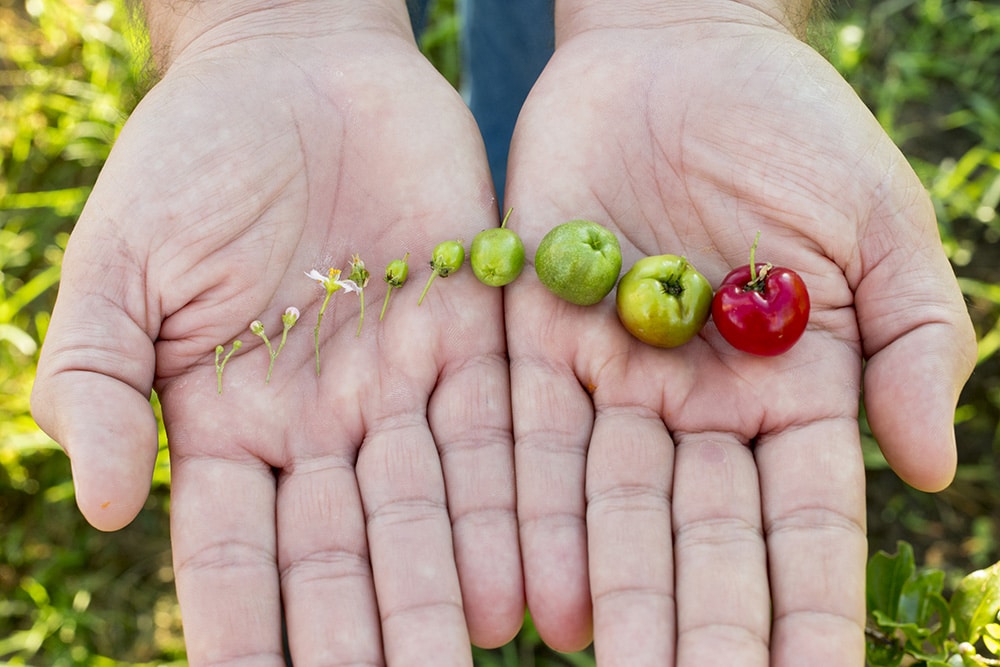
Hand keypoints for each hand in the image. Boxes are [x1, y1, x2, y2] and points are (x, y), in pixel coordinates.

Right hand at [31, 2, 521, 662]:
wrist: (297, 67)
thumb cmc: (189, 156)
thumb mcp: (122, 261)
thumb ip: (101, 377)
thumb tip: (105, 503)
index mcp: (231, 421)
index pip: (235, 550)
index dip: (241, 623)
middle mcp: (325, 423)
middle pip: (347, 550)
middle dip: (366, 632)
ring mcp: (404, 384)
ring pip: (434, 506)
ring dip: (452, 584)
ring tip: (475, 653)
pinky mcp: (478, 332)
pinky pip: (503, 426)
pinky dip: (517, 496)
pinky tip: (537, 563)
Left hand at [504, 2, 975, 663]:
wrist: (678, 52)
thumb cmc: (795, 128)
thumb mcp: (880, 223)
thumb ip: (915, 340)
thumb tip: (929, 467)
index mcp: (792, 391)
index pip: (805, 525)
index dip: (809, 611)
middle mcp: (697, 405)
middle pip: (697, 538)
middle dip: (696, 628)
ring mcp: (613, 376)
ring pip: (604, 506)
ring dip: (603, 589)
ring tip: (597, 665)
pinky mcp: (534, 334)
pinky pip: (526, 434)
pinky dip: (526, 509)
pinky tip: (523, 587)